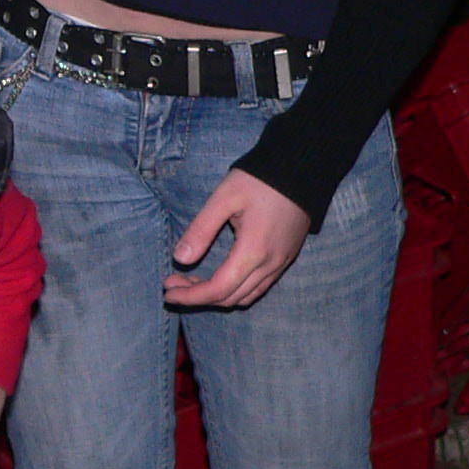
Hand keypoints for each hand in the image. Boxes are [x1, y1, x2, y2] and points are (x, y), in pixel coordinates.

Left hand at [164, 167, 310, 308]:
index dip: (190, 296)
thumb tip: (180, 258)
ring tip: (191, 280)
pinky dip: (235, 289)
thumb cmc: (259, 180)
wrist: (300, 170)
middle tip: (173, 282)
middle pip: (230, 298)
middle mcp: (270, 265)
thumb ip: (201, 230)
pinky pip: (259, 287)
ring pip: (245, 296)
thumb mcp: (223, 198)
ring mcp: (281, 264)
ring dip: (217, 295)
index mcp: (253, 251)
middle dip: (197, 296)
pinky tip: (219, 276)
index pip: (218, 290)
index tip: (168, 291)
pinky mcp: (286, 258)